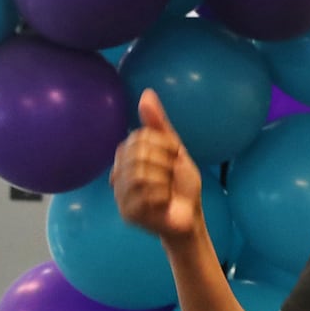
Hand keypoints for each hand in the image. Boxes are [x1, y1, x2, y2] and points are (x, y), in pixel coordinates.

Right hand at [110, 90, 202, 241]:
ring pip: (141, 175)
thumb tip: (146, 93)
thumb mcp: (175, 150)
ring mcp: (121, 195)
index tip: (173, 157)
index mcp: (127, 158)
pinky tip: (164, 203)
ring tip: (167, 189)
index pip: (139, 137)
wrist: (190, 216)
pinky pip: (145, 195)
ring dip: (165, 181)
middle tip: (171, 175)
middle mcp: (119, 175)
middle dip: (164, 163)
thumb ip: (158, 124)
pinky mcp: (127, 214)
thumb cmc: (182, 185)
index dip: (163, 145)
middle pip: (138, 155)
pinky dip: (164, 196)